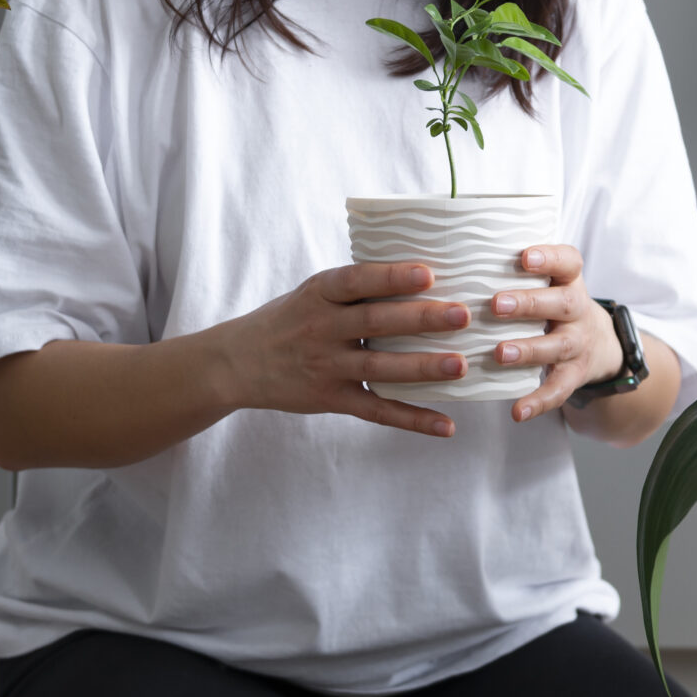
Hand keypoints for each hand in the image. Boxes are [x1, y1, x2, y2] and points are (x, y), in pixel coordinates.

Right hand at [215, 261, 470, 437]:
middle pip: (375, 323)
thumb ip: (354, 287)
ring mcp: (325, 367)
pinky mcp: (330, 399)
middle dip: (420, 318)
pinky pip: (376, 411)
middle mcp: (321, 329)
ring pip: (379, 369)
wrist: (236, 363)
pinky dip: (412, 420)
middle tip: (461, 315)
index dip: (391, 277)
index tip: (428, 273)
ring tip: (460, 365)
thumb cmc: (289, 320)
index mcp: (318, 294)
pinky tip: (446, 425)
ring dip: (422, 368)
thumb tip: (421, 272)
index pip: (356, 281)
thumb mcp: (311, 293)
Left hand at [490, 244, 619, 422]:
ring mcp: (578, 343)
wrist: (600, 344)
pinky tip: (517, 412)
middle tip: (496, 305)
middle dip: (529, 304)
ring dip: (529, 350)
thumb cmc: (553, 304)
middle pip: (563, 303)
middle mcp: (578, 310)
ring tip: (500, 353)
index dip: (550, 258)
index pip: (569, 261)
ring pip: (558, 345)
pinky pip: (559, 389)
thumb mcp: (549, 282)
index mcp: (569, 281)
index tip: (525, 257)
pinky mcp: (575, 374)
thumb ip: (514, 271)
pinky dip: (538, 401)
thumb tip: (451, 257)